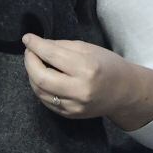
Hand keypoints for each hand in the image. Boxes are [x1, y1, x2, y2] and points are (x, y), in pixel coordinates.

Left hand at [21, 34, 135, 119]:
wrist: (125, 92)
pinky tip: (42, 77)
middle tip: (29, 51)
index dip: (36, 45)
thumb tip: (38, 44)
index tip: (27, 38)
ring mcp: (74, 106)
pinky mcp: (70, 115)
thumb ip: (62, 46)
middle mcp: (79, 90)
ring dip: (32, 75)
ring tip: (35, 63)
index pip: (52, 55)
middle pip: (41, 77)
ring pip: (39, 91)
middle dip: (29, 62)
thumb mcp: (89, 49)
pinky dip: (40, 87)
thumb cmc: (108, 65)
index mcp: (87, 68)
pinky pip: (46, 101)